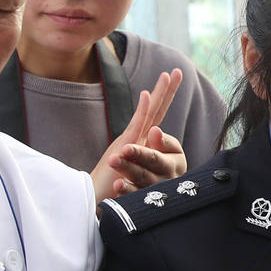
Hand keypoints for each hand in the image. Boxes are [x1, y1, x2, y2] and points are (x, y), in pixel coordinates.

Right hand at [92, 69, 182, 200]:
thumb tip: (152, 158)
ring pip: (147, 114)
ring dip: (157, 94)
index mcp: (138, 141)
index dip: (164, 100)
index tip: (173, 82)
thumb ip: (143, 163)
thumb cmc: (112, 190)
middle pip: (153, 110)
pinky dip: (141, 110)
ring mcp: (129, 142)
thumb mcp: (135, 173)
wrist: (94, 200)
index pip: (155, 117)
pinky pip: (135, 127)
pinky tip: (146, 95)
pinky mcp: (123, 149)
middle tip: (176, 71)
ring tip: (166, 75)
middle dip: (166, 90)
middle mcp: (134, 138)